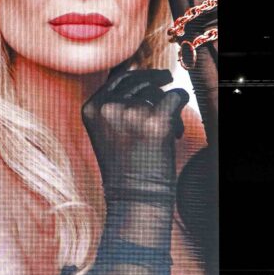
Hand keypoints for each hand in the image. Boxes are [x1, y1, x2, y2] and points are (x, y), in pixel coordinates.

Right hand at [82, 68, 187, 205]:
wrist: (134, 199)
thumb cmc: (125, 170)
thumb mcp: (109, 133)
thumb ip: (117, 105)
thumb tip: (144, 75)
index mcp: (91, 108)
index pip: (118, 79)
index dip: (140, 75)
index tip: (156, 77)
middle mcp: (107, 106)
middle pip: (138, 81)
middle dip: (156, 86)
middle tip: (168, 88)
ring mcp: (130, 112)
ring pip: (157, 91)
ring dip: (167, 107)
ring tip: (170, 132)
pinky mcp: (155, 119)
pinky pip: (176, 96)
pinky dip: (182, 107)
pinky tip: (177, 131)